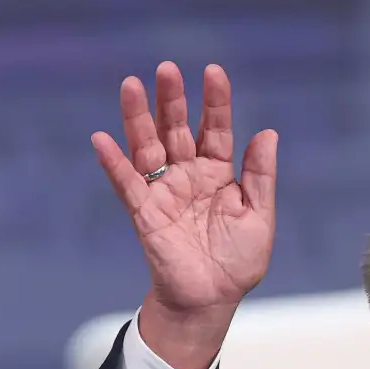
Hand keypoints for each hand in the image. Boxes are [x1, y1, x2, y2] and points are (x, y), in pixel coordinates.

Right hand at [92, 62, 276, 368]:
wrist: (212, 300)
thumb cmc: (237, 262)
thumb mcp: (260, 217)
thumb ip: (261, 176)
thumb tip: (267, 132)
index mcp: (218, 173)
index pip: (216, 128)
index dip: (215, 101)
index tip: (214, 72)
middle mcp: (188, 176)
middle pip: (176, 129)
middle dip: (171, 99)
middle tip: (166, 68)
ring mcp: (164, 193)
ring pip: (148, 148)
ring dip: (137, 118)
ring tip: (130, 86)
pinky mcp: (144, 214)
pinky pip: (127, 185)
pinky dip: (114, 164)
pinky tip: (102, 140)